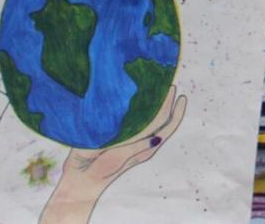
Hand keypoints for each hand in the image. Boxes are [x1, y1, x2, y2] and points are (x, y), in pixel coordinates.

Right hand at [39, 86, 186, 223]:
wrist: (82, 179)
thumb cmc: (101, 169)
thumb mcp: (119, 158)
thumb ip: (136, 147)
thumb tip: (156, 139)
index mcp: (146, 148)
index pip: (167, 126)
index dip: (176, 112)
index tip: (182, 97)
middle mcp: (143, 142)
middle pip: (161, 119)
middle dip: (167, 101)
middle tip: (168, 84)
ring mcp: (132, 138)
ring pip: (150, 117)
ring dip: (155, 102)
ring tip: (157, 85)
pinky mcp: (119, 135)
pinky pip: (135, 118)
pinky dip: (140, 107)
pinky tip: (137, 95)